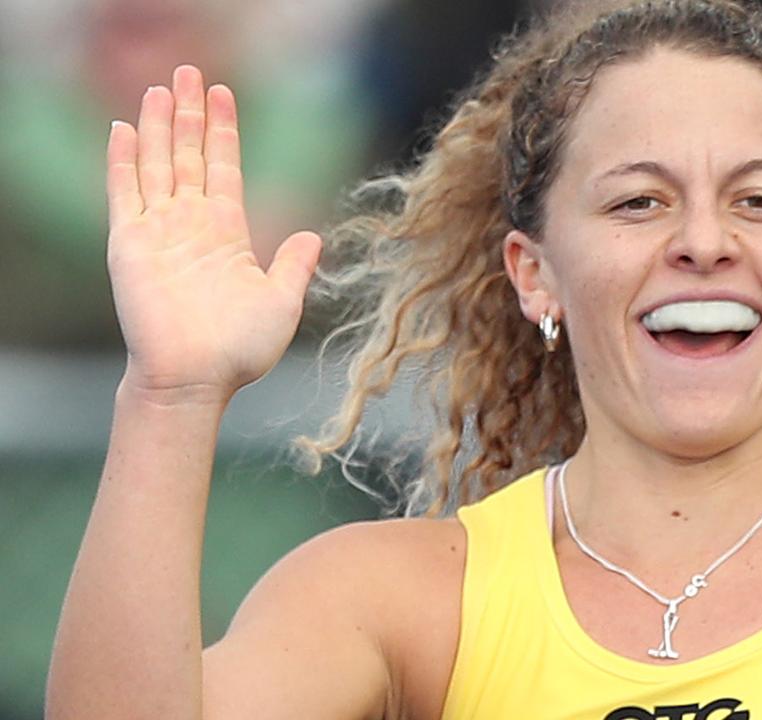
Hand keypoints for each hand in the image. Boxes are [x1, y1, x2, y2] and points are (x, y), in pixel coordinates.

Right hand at [107, 65, 321, 403]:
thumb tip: (313, 236)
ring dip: (158, 124)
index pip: (224, 167)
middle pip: (190, 154)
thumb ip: (293, 265)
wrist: (197, 377)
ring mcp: (159, 230)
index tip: (223, 94)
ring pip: (157, 163)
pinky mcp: (130, 243)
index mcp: (227, 232)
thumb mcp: (282, 302)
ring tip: (160, 87)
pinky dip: (122, 160)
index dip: (224, 130)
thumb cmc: (239, 350)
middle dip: (190, 113)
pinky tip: (121, 129)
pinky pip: (124, 192)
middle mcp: (191, 224)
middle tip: (190, 71)